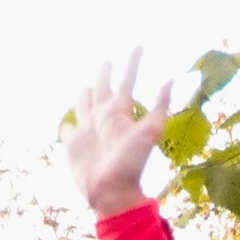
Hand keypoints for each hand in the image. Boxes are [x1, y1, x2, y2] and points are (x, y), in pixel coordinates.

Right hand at [65, 50, 173, 218]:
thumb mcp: (150, 132)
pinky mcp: (74, 146)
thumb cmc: (132, 164)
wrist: (113, 193)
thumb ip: (160, 106)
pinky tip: (68, 124)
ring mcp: (88, 132)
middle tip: (106, 61)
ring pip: (84, 105)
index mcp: (120, 113)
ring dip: (85, 95)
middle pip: (102, 89)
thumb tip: (171, 79)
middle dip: (104, 74)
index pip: (127, 82)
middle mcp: (103, 119)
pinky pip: (69, 131)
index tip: (139, 46)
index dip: (133, 64)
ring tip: (86, 86)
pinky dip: (68, 126)